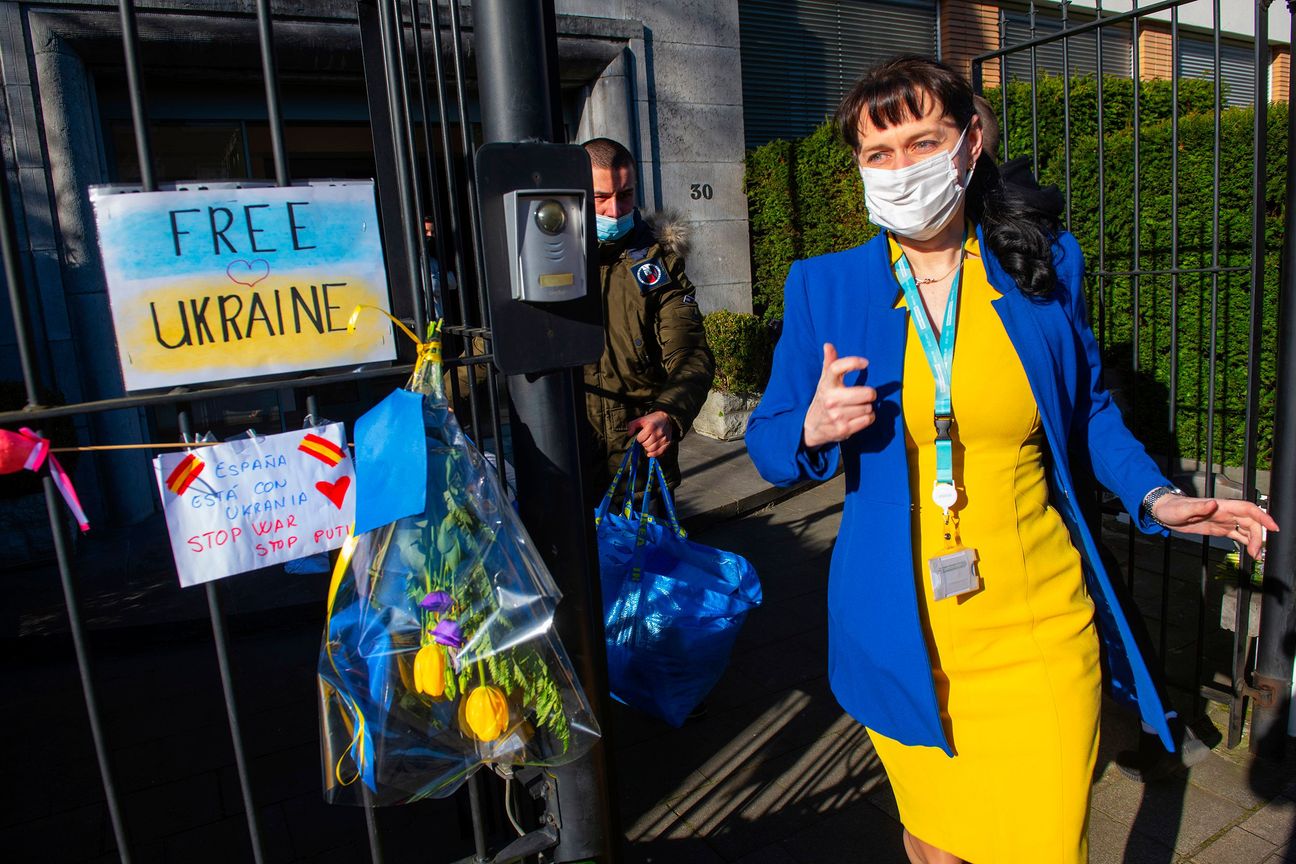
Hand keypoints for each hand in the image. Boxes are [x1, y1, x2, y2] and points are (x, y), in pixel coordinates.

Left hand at [628, 411, 674, 457]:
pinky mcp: (668, 443)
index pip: (640, 439)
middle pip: (646, 445)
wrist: (666, 419)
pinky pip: (659, 452)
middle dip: (643, 443)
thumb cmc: (652, 420)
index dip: (639, 438)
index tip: (641, 436)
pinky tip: (650, 453)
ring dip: (647, 448)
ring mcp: (664, 438)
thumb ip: (632, 425)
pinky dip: (653, 454)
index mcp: (651, 427)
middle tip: (645, 440)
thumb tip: (629, 434)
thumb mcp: (641, 419)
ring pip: (652, 449)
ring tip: (648, 444)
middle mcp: (658, 433)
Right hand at [802, 343, 875, 449]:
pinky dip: (868, 418)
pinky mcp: (844, 429)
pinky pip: (868, 419)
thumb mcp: (824, 382)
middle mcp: (831, 399)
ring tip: (857, 407)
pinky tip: (859, 417)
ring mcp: (837, 416)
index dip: (853, 362)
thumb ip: (829, 363)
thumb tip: (828, 345)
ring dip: (867, 407)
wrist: (811, 427)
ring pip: (869, 407)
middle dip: (869, 393)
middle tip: (864, 395)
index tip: (865, 363)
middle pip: (867, 393)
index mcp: (826, 384)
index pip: (837, 367)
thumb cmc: (823, 399)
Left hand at [1152, 494, 1279, 559]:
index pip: (1248, 509)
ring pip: (1246, 529)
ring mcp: (1223, 520)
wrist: (1163, 512)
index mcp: (1220, 506)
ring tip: (1255, 555)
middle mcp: (1225, 512)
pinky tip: (1250, 550)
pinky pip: (1237, 534)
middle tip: (1256, 553)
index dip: (1263, 516)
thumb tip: (1214, 504)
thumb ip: (1198, 507)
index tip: (1273, 528)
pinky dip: (1246, 541)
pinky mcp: (1219, 528)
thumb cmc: (1171, 508)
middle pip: (1251, 522)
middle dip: (1258, 536)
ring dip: (1254, 541)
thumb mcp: (1182, 509)